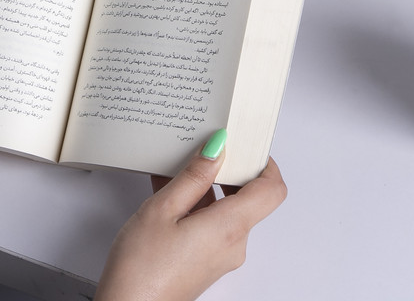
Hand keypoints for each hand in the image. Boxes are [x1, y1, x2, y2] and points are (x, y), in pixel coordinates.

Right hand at [95, 133, 286, 300]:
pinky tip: (168, 192)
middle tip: (206, 149)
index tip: (246, 144)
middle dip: (228, 170)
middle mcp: (233, 243)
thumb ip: (193, 176)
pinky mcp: (206, 261)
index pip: (272, 189)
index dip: (264, 163)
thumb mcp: (163, 209)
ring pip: (225, 209)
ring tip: (177, 170)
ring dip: (206, 187)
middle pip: (248, 197)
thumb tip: (216, 149)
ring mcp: (220, 255)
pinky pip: (211, 224)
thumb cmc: (141, 270)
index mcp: (230, 227)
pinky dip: (195, 205)